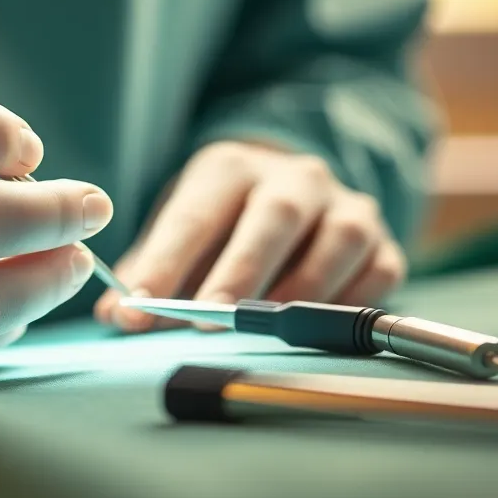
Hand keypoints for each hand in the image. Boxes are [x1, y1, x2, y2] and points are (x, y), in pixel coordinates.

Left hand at [94, 141, 403, 331]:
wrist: (291, 190)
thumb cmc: (224, 222)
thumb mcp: (180, 230)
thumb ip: (149, 272)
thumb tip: (114, 315)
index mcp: (230, 168)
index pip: (195, 214)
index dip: (165, 262)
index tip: (138, 306)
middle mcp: (294, 176)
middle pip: (272, 218)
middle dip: (239, 272)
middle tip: (206, 321)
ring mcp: (345, 205)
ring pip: (337, 239)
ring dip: (301, 289)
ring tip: (264, 330)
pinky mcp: (382, 240)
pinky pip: (378, 270)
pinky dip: (352, 302)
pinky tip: (320, 330)